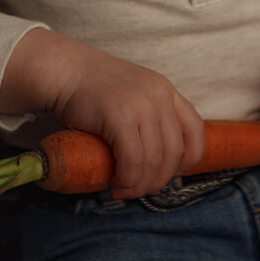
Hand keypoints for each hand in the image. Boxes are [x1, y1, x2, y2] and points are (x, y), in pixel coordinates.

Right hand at [0, 29, 204, 198]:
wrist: (64, 70)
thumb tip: (158, 162)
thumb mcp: (133, 95)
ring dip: (140, 185)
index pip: (196, 130)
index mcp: (166, 90)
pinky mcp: (120, 115)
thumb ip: (149, 117)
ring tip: (123, 190)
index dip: (188, 159)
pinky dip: (127, 179)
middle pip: (175, 152)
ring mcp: (141, 104)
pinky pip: (133, 159)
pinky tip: (115, 182)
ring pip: (154, 160)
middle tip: (137, 189)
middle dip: (158, 180)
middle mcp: (159, 95)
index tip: (170, 173)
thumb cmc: (93, 90)